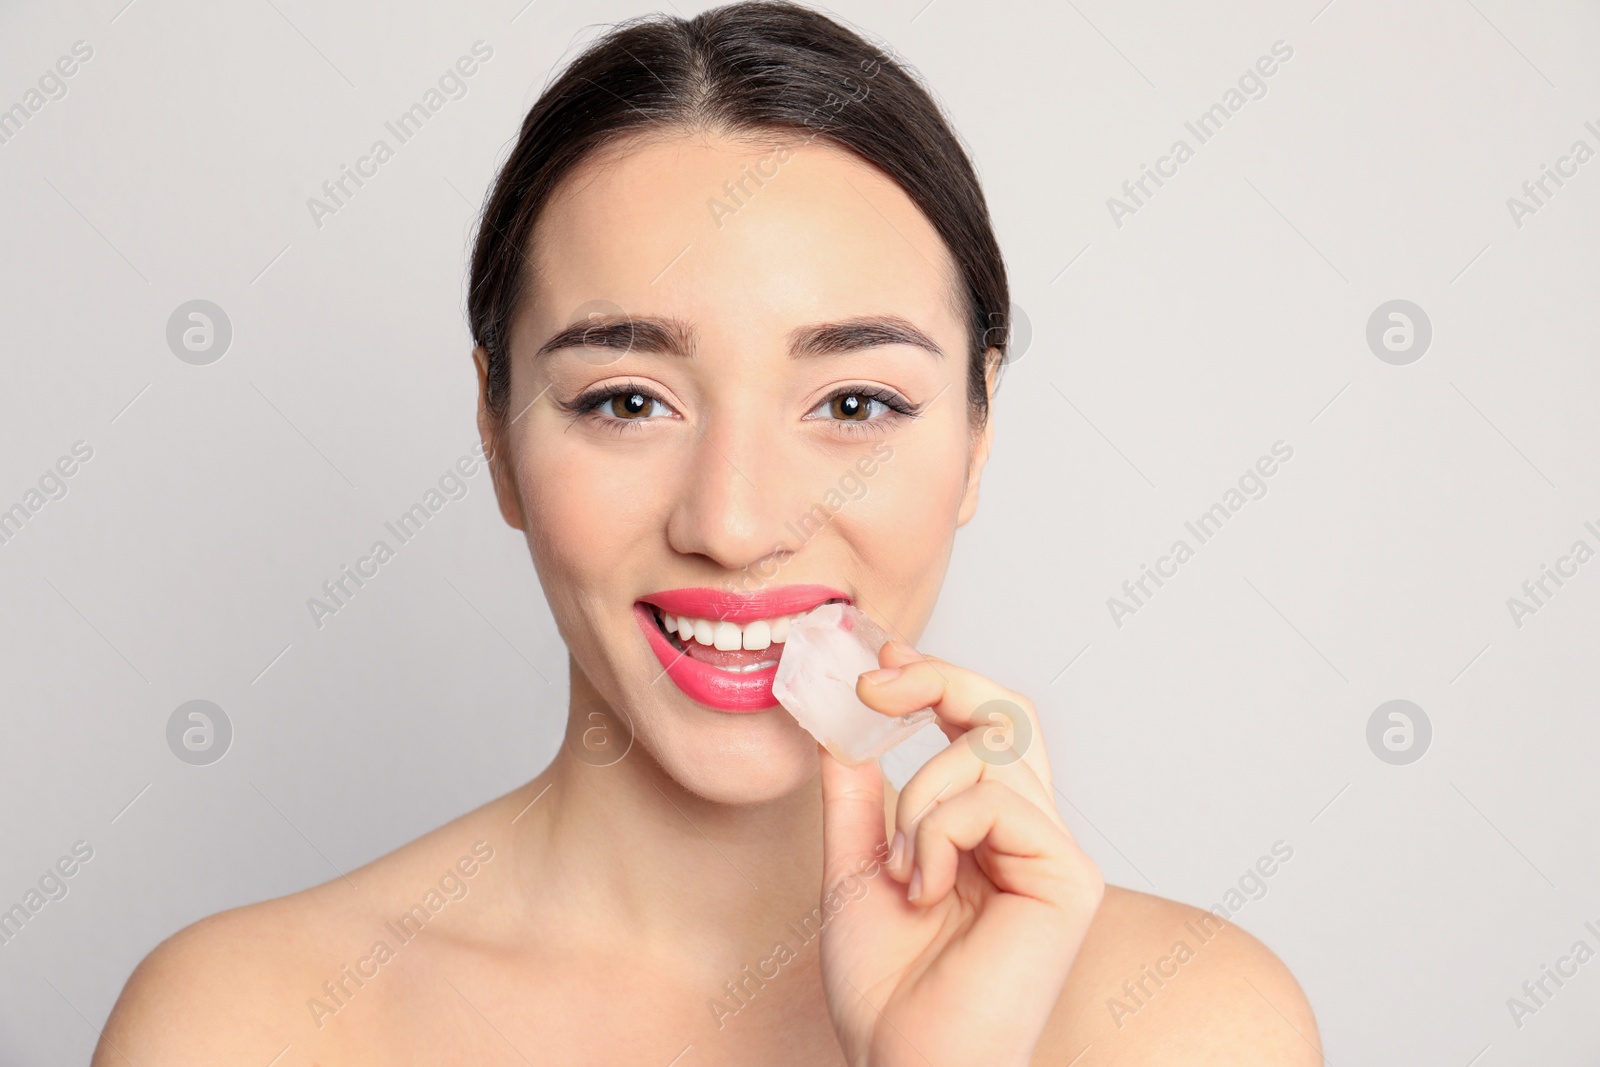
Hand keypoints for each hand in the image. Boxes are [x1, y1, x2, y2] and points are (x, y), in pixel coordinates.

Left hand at [816, 640, 1103, 1066]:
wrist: (901, 1059)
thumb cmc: (885, 985)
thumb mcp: (856, 865)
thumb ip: (857, 795)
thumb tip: (839, 722)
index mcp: (989, 831)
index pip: (983, 726)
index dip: (938, 680)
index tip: (880, 661)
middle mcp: (1031, 834)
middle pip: (1007, 710)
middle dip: (937, 680)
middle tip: (874, 683)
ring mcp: (1054, 854)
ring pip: (990, 750)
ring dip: (919, 797)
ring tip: (901, 871)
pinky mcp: (1068, 876)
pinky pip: (994, 799)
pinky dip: (939, 831)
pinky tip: (923, 889)